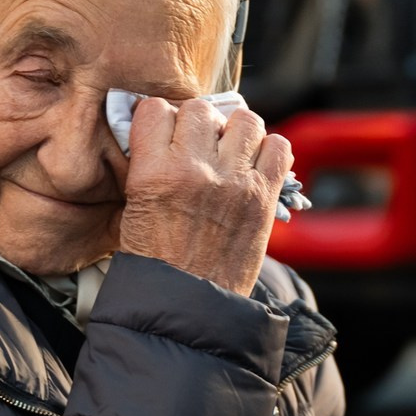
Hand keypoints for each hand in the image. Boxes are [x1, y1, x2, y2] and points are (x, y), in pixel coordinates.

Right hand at [112, 94, 292, 296]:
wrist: (189, 307)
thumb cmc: (157, 262)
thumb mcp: (136, 207)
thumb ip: (151, 163)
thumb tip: (169, 129)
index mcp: (153, 173)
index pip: (156, 109)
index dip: (160, 118)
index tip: (165, 132)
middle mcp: (194, 171)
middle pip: (199, 109)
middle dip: (198, 123)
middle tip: (199, 145)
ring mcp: (233, 182)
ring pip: (244, 119)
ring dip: (236, 131)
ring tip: (229, 152)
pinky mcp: (263, 197)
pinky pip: (278, 146)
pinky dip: (269, 149)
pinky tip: (254, 165)